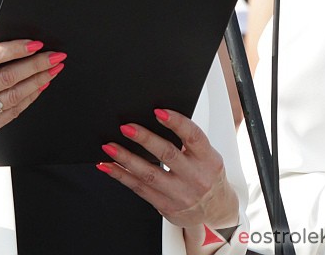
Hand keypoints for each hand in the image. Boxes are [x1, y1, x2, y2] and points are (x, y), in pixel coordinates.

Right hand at [0, 33, 66, 172]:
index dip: (16, 49)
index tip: (35, 44)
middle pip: (8, 77)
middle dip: (37, 64)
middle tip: (55, 56)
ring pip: (14, 96)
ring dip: (38, 81)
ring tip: (52, 70)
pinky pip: (12, 113)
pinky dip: (28, 99)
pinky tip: (38, 88)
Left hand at [98, 108, 239, 229]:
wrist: (215, 210)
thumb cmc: (207, 176)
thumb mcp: (207, 157)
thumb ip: (188, 142)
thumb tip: (157, 120)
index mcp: (208, 159)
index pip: (193, 137)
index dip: (177, 122)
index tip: (159, 112)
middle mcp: (195, 177)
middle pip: (167, 154)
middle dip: (145, 139)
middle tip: (127, 127)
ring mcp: (180, 194)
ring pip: (149, 174)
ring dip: (126, 159)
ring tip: (110, 147)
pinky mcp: (165, 206)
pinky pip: (139, 189)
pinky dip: (121, 176)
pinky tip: (109, 166)